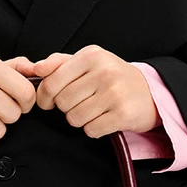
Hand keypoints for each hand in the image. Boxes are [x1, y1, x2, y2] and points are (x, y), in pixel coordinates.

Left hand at [13, 46, 159, 136]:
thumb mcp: (89, 61)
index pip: (52, 81)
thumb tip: (36, 68)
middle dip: (66, 108)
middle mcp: (103, 72)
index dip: (44, 96)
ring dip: (80, 119)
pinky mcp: (122, 114)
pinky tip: (103, 119)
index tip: (47, 102)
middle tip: (79, 104)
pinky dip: (93, 128)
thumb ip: (60, 62)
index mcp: (91, 56)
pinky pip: (91, 130)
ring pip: (74, 118)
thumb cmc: (113, 76)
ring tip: (93, 110)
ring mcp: (114, 94)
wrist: (150, 92)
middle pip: (62, 102)